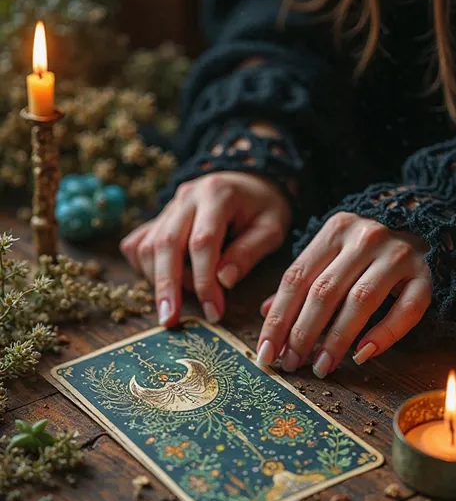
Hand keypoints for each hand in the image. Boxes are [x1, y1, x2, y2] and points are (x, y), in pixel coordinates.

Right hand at [120, 171, 290, 325]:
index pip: (202, 243)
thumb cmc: (264, 207)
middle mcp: (186, 197)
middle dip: (166, 286)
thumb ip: (249, 252)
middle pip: (165, 243)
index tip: (213, 311)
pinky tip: (162, 281)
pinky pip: (138, 243)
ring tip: (181, 300)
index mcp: (217, 195)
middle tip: (169, 320)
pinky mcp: (160, 218)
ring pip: (148, 246)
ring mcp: (169, 206)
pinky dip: (144, 266)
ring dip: (159, 279)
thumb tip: (223, 281)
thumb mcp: (272, 228)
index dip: (204, 280)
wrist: (250, 179)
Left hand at [256, 212, 431, 376]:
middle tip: (292, 363)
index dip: (278, 319)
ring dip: (336, 339)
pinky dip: (384, 334)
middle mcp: (365, 238)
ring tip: (321, 366)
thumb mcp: (331, 253)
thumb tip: (265, 312)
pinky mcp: (425, 274)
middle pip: (324, 291)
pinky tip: (363, 354)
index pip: (296, 278)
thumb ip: (302, 280)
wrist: (424, 225)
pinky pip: (406, 310)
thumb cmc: (366, 249)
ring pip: (360, 301)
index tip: (266, 352)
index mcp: (334, 231)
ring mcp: (397, 254)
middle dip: (302, 333)